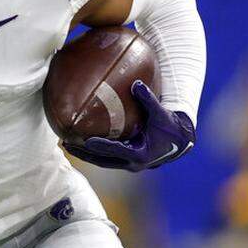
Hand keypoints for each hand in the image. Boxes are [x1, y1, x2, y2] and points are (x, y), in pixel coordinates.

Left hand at [64, 81, 195, 171]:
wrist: (181, 140)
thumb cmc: (170, 126)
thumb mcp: (161, 113)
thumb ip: (149, 100)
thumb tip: (136, 83)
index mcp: (141, 154)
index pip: (117, 150)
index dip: (102, 146)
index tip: (88, 141)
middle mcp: (133, 163)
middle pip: (104, 160)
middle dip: (85, 153)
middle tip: (67, 143)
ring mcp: (129, 164)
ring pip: (102, 161)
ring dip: (85, 154)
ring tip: (67, 144)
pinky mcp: (126, 161)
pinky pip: (106, 158)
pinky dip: (93, 152)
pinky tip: (79, 143)